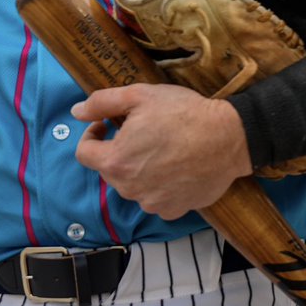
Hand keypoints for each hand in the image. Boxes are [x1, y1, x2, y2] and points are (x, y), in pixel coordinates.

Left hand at [71, 84, 252, 219]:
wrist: (229, 138)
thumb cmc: (184, 113)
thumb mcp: (140, 95)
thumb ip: (102, 102)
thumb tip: (76, 111)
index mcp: (116, 160)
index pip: (84, 154)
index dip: (92, 134)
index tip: (108, 123)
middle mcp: (129, 188)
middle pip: (109, 169)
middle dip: (117, 150)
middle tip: (140, 131)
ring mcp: (152, 202)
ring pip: (132, 185)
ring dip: (138, 168)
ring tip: (161, 147)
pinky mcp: (173, 210)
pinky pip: (155, 198)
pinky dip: (159, 184)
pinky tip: (175, 166)